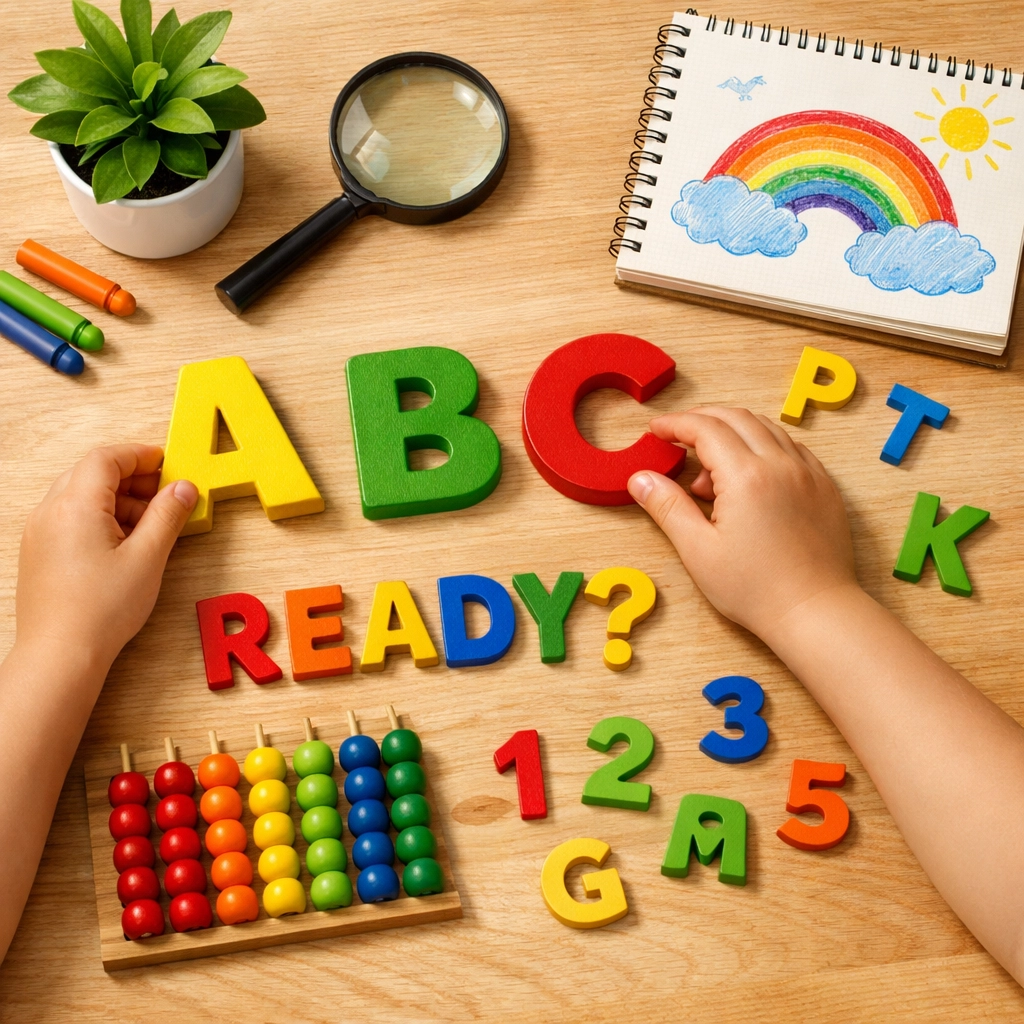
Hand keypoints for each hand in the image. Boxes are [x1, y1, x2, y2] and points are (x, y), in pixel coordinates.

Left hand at [15, 444, 197, 671]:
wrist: (60, 654)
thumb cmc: (100, 610)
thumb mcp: (148, 557)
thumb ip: (167, 516)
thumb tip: (182, 488)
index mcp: (76, 505)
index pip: (106, 459)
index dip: (139, 455)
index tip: (166, 463)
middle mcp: (50, 512)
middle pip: (91, 474)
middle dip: (131, 477)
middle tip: (163, 492)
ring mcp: (39, 532)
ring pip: (80, 496)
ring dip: (116, 499)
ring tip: (149, 524)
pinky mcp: (39, 552)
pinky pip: (69, 517)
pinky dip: (98, 517)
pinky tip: (123, 543)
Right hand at [627, 407, 857, 638]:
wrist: (815, 612)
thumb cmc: (756, 589)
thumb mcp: (699, 551)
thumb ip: (668, 507)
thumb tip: (640, 479)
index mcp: (746, 476)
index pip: (705, 428)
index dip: (675, 424)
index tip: (655, 430)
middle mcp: (781, 464)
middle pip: (736, 418)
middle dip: (701, 419)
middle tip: (676, 436)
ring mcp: (808, 472)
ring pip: (765, 428)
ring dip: (732, 432)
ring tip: (709, 471)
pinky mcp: (824, 486)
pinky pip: (791, 446)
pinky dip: (762, 445)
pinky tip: (748, 474)